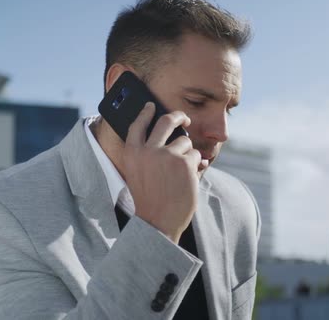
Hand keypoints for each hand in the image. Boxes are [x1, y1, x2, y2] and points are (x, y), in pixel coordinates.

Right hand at [122, 102, 207, 243]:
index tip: (151, 106)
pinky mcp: (185, 162)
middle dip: (178, 115)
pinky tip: (187, 181)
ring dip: (187, 155)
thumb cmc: (149, 200)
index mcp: (132, 153)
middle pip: (166, 121)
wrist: (157, 221)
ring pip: (185, 142)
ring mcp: (167, 154)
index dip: (145, 112)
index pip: (137, 124)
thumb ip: (150, 155)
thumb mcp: (139, 174)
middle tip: (184, 118)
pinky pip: (196, 156)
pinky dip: (196, 167)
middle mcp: (148, 150)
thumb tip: (178, 137)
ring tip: (180, 175)